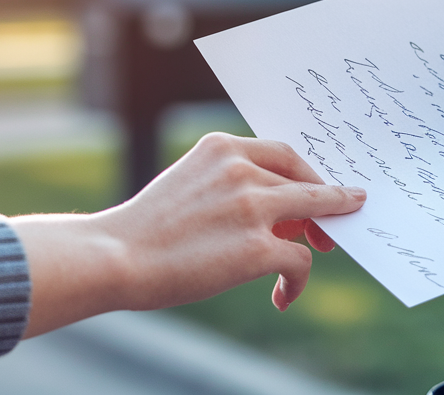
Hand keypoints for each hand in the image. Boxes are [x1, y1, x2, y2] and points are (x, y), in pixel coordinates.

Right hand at [9, 133, 364, 337]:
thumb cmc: (146, 231)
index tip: (321, 188)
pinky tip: (282, 295)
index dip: (308, 174)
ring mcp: (253, 207)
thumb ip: (232, 188)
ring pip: (314, 212)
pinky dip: (297, 280)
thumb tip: (285, 217)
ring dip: (320, 236)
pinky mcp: (257, 247)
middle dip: (326, 202)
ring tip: (317, 254)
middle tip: (330, 228)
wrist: (114, 258)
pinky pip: (299, 259)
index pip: (283, 154)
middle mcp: (242, 169)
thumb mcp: (189, 186)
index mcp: (222, 148)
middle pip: (305, 180)